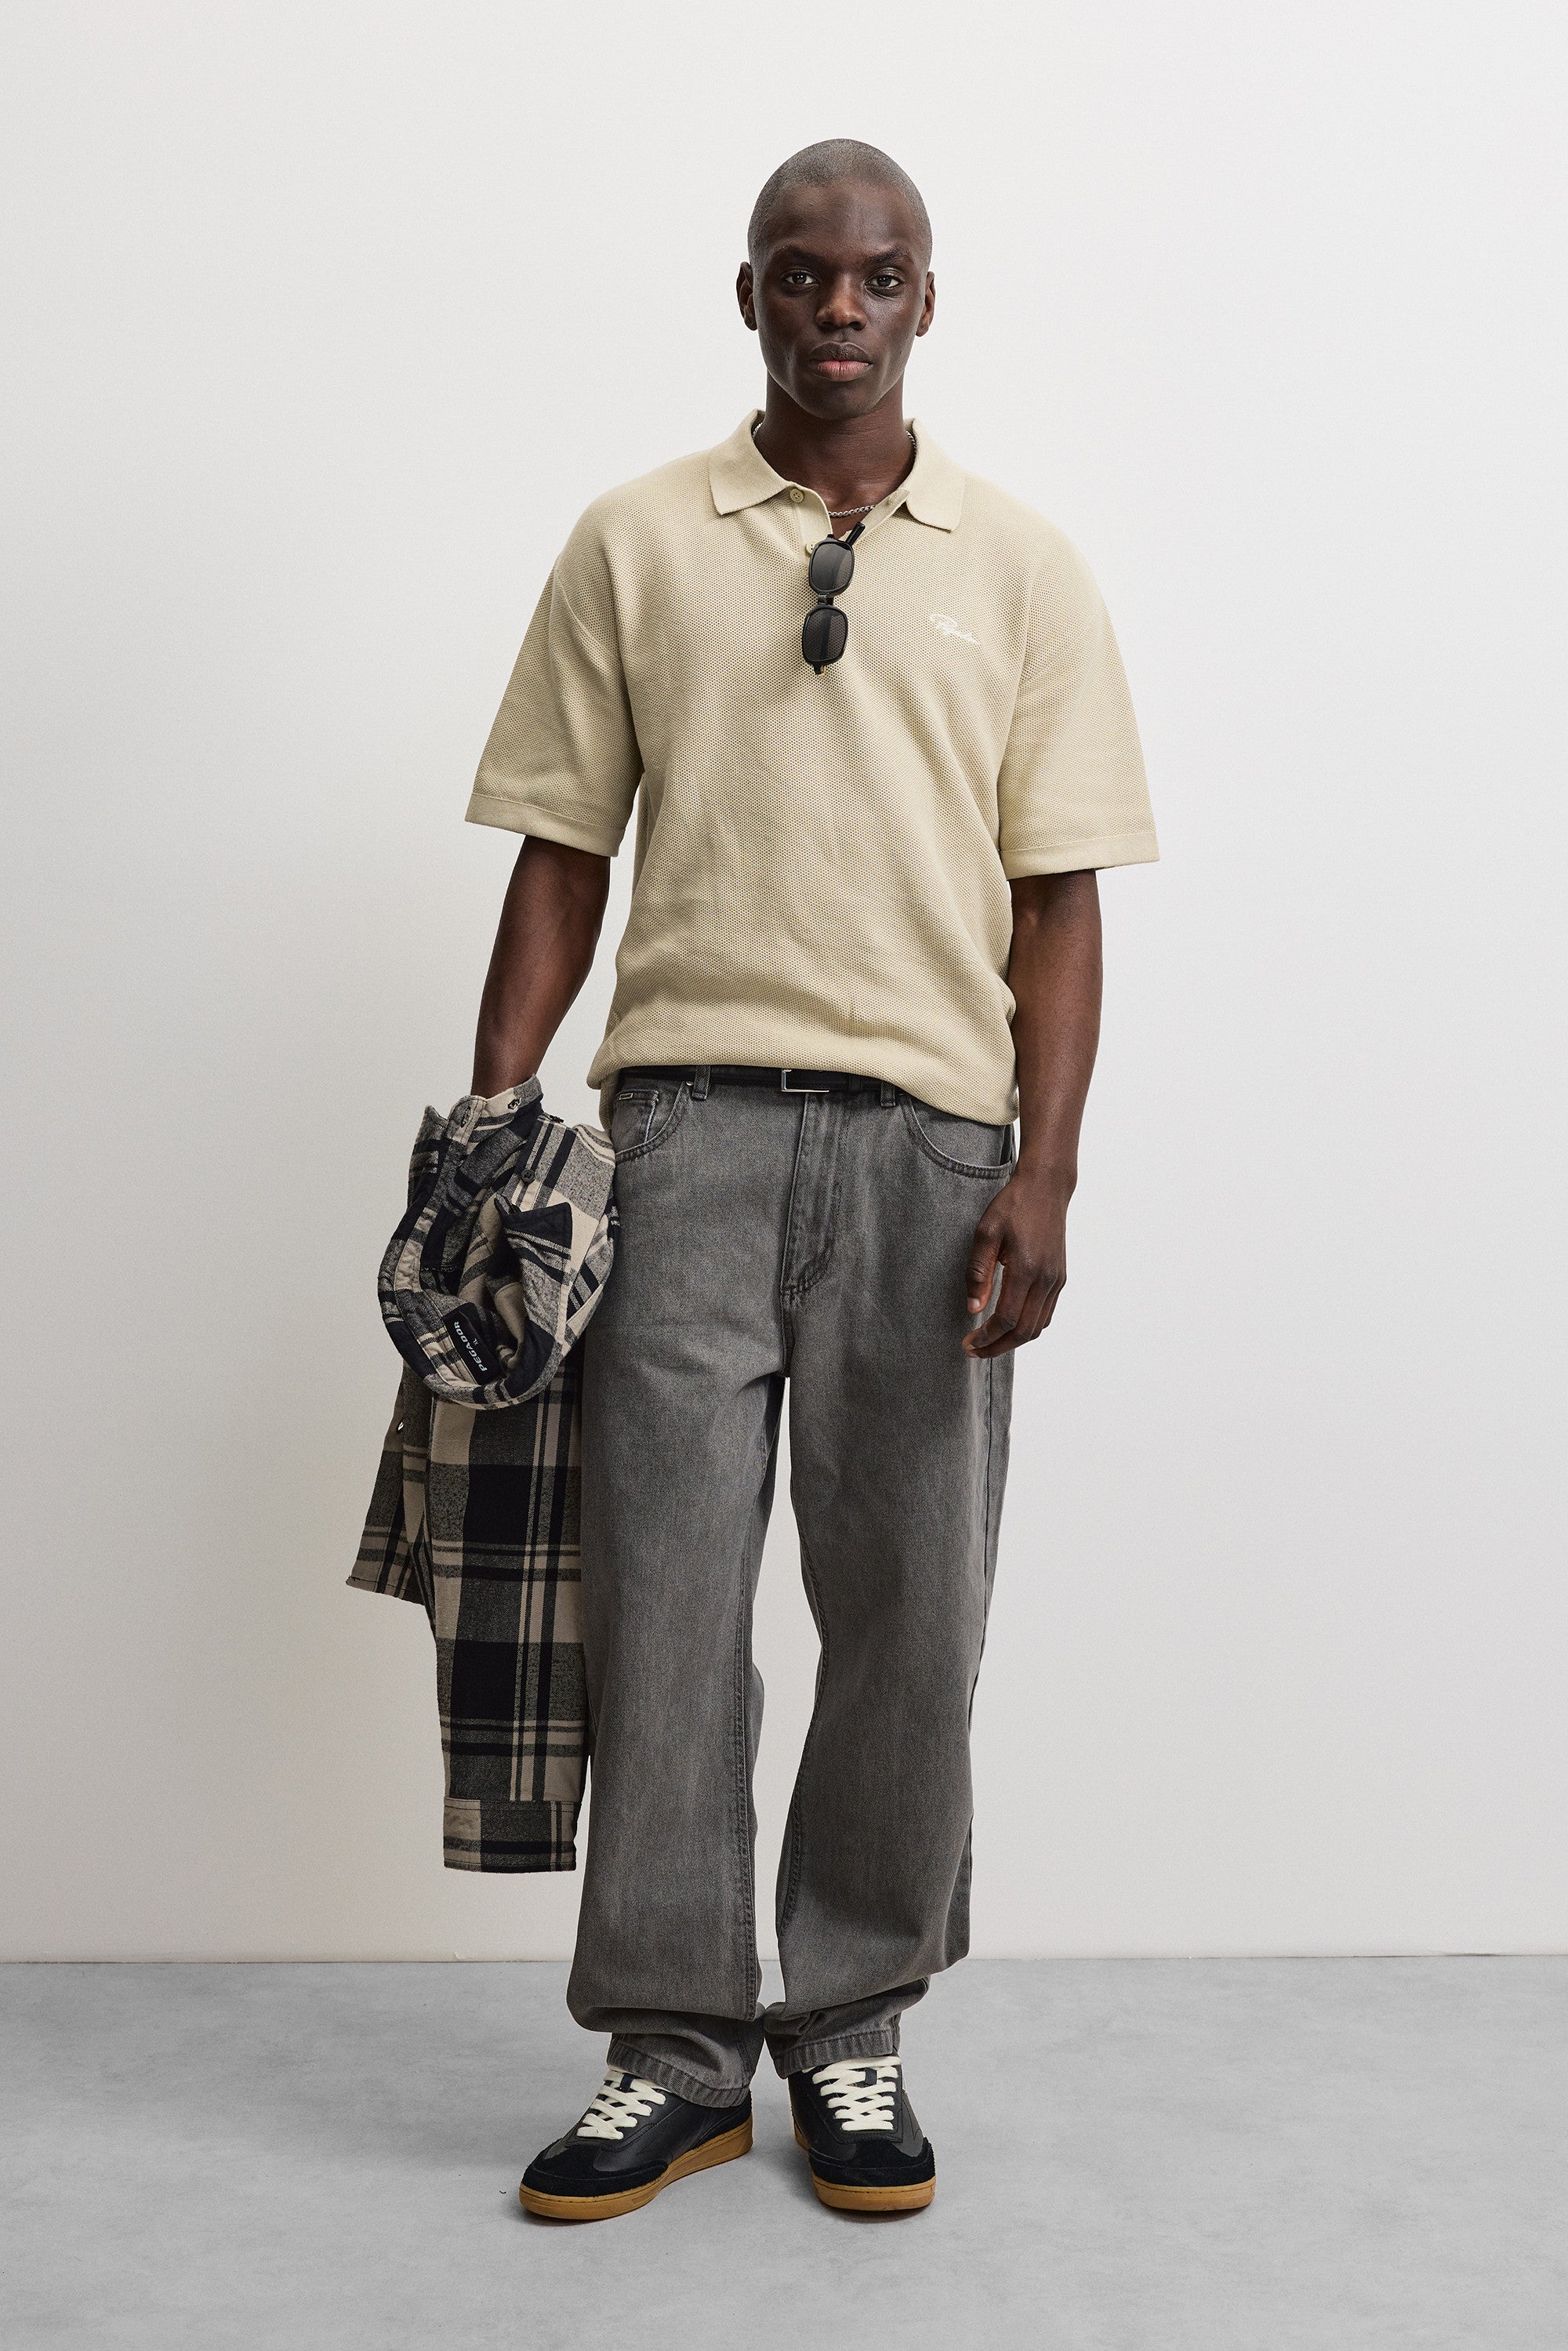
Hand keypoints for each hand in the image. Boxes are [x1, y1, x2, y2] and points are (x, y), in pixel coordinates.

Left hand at [963, 1168, 1071, 1356]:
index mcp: (1026, 1269)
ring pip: (1038, 1327)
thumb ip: (978, 1272)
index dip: (986, 1337)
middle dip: (997, 1347)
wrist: (1046, 1189)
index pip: (1005, 1318)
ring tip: (988, 1343)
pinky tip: (1008, 1326)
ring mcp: (1057, 1280)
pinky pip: (1046, 1314)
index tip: (967, 1343)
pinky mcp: (1060, 1278)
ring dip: (1013, 1341)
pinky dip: (1027, 1327)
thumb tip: (973, 1308)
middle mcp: (1046, 1279)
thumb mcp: (985, 1233)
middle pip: (1024, 1331)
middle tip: (974, 1352)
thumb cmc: (1012, 1206)